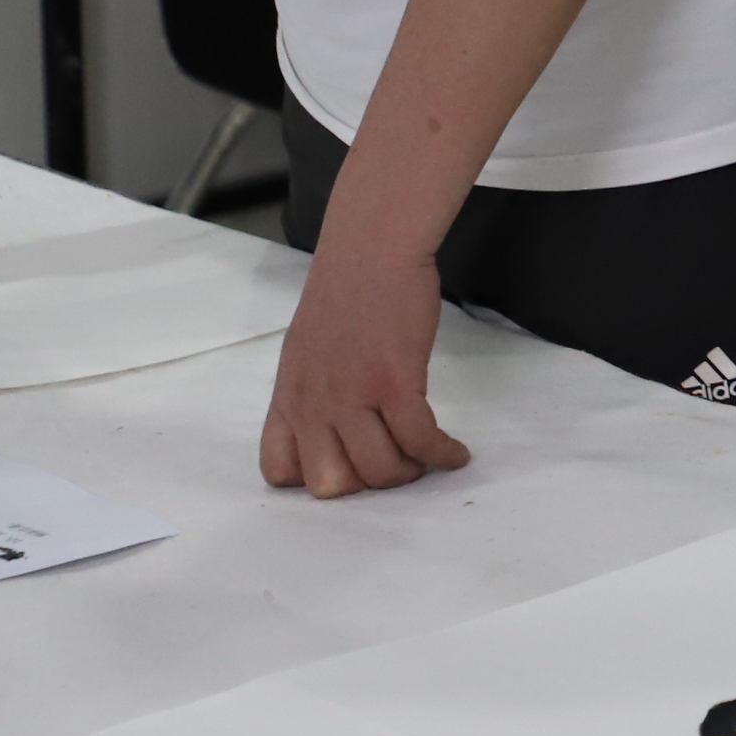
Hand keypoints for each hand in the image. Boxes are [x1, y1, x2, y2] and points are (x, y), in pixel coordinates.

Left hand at [259, 237, 473, 497]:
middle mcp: (313, 403)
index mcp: (288, 396)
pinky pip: (421, 442)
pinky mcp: (396, 383)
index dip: (317, 478)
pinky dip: (443, 455)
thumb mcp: (305, 350)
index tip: (348, 466)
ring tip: (425, 457)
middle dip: (366, 486)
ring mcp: (353, 395)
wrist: (372, 249)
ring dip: (410, 473)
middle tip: (392, 463)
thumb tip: (332, 426)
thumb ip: (311, 392)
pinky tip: (455, 453)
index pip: (280, 470)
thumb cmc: (345, 291)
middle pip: (333, 484)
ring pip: (381, 470)